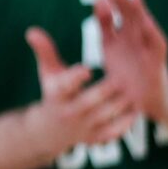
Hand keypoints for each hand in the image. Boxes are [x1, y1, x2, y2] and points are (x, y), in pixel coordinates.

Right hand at [26, 26, 135, 153]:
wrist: (50, 130)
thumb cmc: (53, 93)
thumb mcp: (48, 73)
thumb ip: (45, 51)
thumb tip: (32, 31)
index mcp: (56, 95)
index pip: (64, 86)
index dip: (75, 77)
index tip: (87, 68)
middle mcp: (69, 112)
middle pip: (90, 101)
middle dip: (106, 88)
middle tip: (122, 77)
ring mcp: (83, 127)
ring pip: (105, 115)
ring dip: (120, 103)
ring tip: (132, 90)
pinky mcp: (95, 138)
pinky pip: (114, 131)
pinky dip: (126, 122)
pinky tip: (135, 109)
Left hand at [94, 0, 167, 127]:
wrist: (138, 108)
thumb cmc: (118, 82)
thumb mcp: (101, 58)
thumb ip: (91, 35)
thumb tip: (37, 30)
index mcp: (115, 40)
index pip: (110, 19)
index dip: (105, 8)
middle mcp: (131, 40)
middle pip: (127, 16)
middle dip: (122, 2)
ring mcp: (145, 49)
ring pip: (143, 25)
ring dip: (139, 11)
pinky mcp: (157, 62)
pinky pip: (156, 44)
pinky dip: (152, 32)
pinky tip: (146, 22)